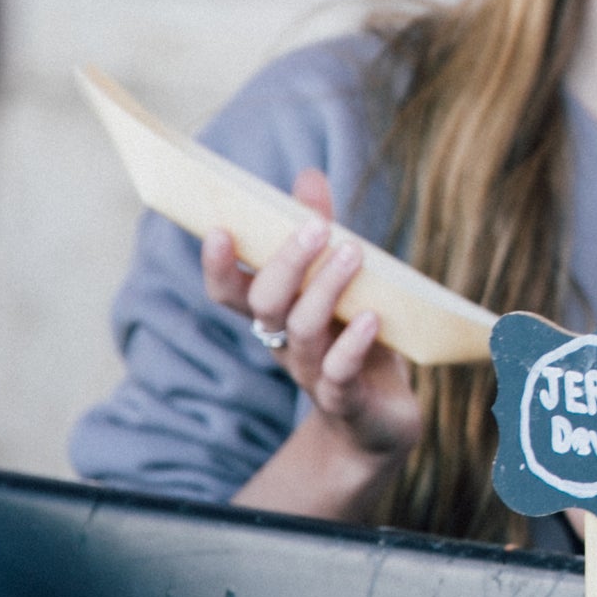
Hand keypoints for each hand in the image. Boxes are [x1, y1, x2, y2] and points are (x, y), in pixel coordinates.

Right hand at [204, 167, 427, 464]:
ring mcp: (312, 373)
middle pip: (265, 304)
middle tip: (316, 228)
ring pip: (302, 331)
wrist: (377, 420)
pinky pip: (339, 374)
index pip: (229, 290)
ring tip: (354, 253)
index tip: (220, 229)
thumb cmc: (352, 337)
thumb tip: (307, 176)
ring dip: (325, 290)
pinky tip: (372, 318)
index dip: (218, 265)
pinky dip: (353, 345)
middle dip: (285, 264)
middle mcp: (284, 343)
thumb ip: (321, 231)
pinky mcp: (345, 399)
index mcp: (275, 314)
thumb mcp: (339, 281)